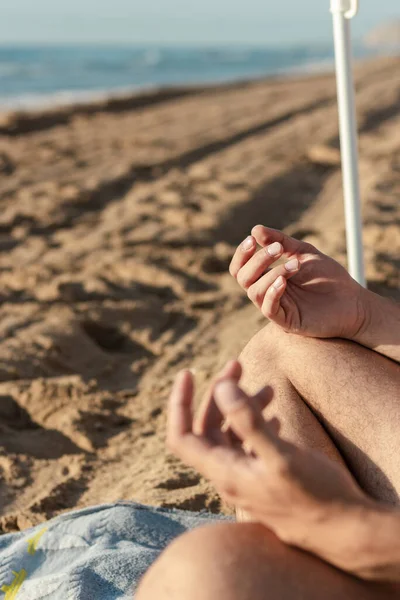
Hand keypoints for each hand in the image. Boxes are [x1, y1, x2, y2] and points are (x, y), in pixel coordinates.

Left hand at [168, 363, 373, 575]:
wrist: (345, 532)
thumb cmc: (315, 496)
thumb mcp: (281, 456)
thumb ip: (249, 422)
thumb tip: (221, 388)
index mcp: (225, 472)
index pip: (182, 436)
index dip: (179, 403)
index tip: (189, 372)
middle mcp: (230, 477)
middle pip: (208, 429)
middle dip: (220, 394)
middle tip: (238, 365)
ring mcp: (248, 479)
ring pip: (232, 436)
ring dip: (243, 407)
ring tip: (270, 388)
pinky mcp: (266, 480)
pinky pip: (250, 446)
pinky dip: (257, 424)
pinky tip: (276, 416)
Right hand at [230, 225, 366, 338]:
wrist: (353, 301)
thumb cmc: (328, 277)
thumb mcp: (304, 252)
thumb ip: (280, 241)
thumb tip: (255, 230)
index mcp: (268, 277)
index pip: (241, 268)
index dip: (242, 254)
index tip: (252, 239)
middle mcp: (267, 292)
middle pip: (242, 278)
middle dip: (257, 260)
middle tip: (278, 249)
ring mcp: (276, 307)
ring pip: (254, 291)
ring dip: (271, 273)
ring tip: (295, 264)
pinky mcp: (286, 322)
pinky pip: (268, 308)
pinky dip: (272, 292)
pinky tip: (284, 281)